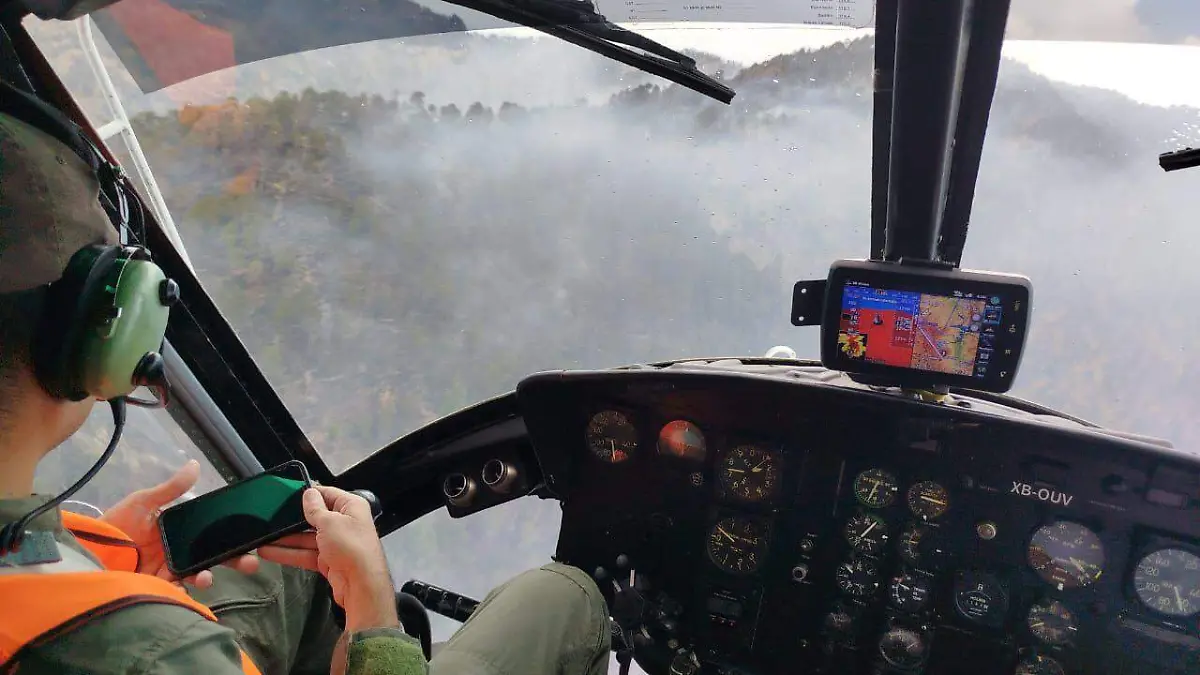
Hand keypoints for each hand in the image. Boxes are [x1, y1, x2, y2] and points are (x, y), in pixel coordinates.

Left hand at [100, 460, 259, 587]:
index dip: (230, 536)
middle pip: (210, 556)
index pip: (209, 533)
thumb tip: (195, 464)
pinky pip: (176, 590)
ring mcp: (166, 570)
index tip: (250, 536)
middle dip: (233, 559)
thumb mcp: (142, 502)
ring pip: (197, 574)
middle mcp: (176, 551)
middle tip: (251, 561)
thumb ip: (170, 488)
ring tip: (208, 577)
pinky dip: (185, 590)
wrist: (84, 551)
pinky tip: (189, 586)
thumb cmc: (114, 525)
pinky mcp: (154, 586)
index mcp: (177, 531)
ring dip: (208, 575)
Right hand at [259, 486, 398, 631]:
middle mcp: (345, 523)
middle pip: (315, 517)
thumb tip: (309, 493)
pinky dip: (290, 553)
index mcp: (351, 507)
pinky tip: (270, 552)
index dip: (308, 494)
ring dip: (286, 538)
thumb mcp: (330, 522)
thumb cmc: (351, 547)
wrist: (361, 585)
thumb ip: (316, 508)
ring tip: (263, 537)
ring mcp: (336, 543)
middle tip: (270, 517)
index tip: (287, 494)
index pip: (327, 493)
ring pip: (307, 537)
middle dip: (293, 519)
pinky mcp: (328, 560)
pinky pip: (306, 553)